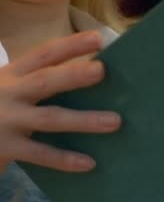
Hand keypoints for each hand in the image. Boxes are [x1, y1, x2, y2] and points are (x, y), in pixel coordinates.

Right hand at [0, 31, 120, 172]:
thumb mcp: (10, 88)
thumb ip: (38, 85)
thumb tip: (92, 80)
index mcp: (12, 74)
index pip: (44, 55)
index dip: (71, 45)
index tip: (99, 39)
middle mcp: (8, 93)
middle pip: (45, 81)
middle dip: (74, 75)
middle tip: (102, 71)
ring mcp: (7, 120)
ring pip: (50, 118)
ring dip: (84, 120)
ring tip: (115, 121)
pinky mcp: (6, 147)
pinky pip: (41, 154)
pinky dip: (65, 159)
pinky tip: (90, 163)